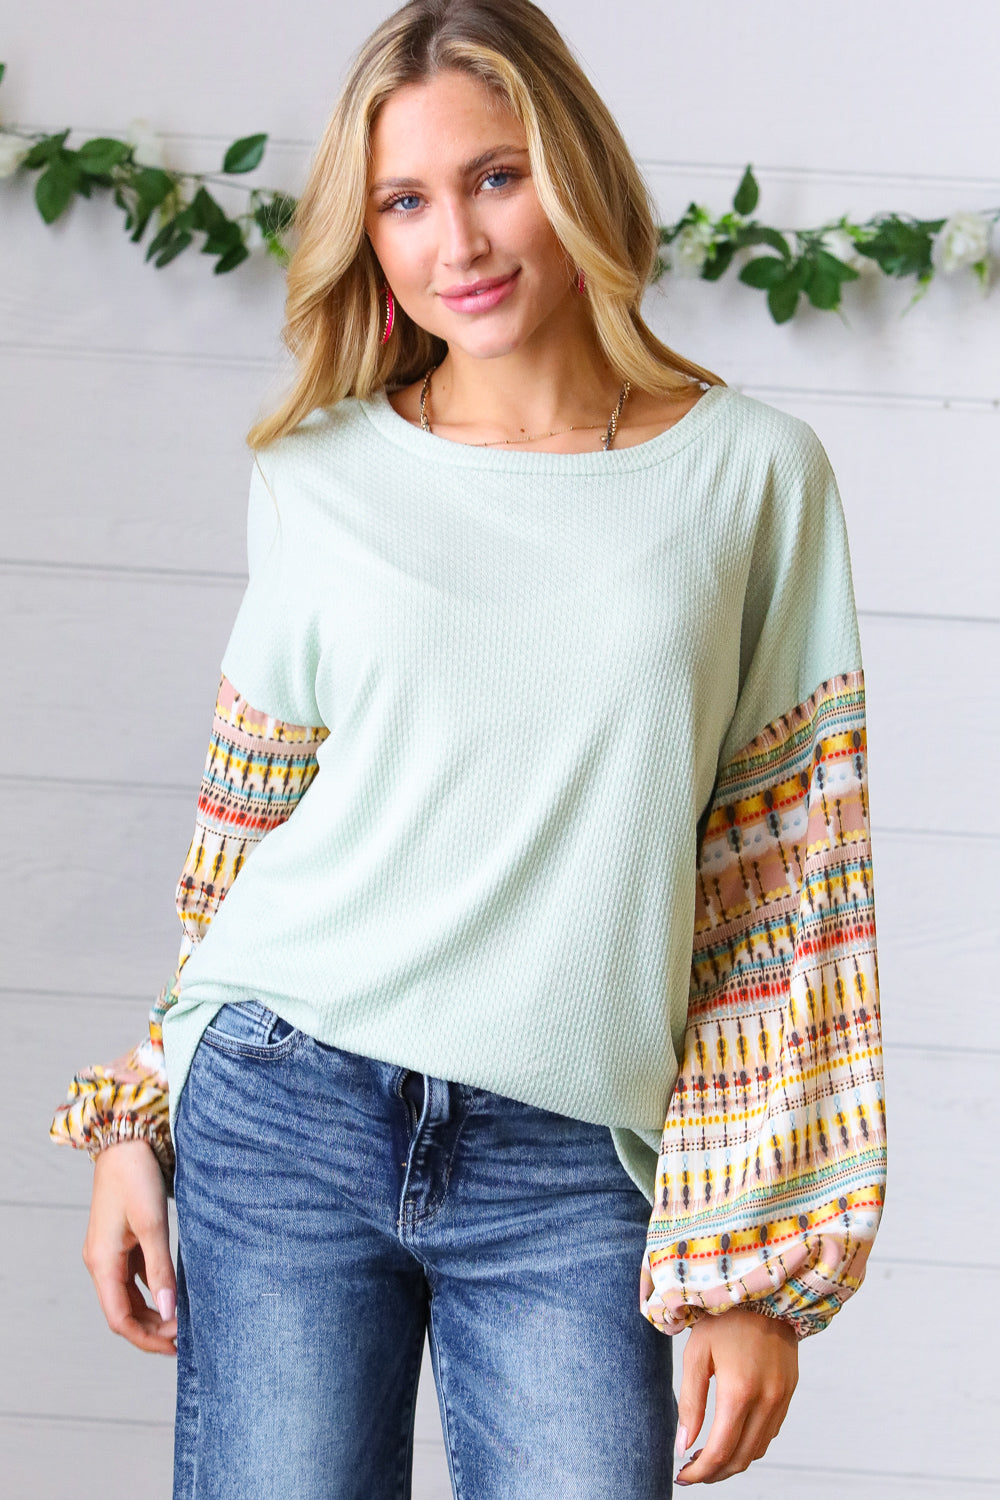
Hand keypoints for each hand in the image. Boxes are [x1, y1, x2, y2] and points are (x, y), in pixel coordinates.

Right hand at [82, 1139, 177, 1354]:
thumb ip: (161, 1269)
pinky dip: (150, 1291)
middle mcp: (100, 1262)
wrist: (125, 1142)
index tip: (176, 1345)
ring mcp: (109, 1252)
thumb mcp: (152, 1225)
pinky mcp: (120, 1241)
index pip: (119, 1319)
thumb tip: (171, 1310)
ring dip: (152, 1312)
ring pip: (127, 1297)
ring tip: (181, 1323)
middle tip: (184, 1338)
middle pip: (122, 1312)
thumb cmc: (136, 1178)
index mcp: (102, 1262)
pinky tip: (172, 1293)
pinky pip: (133, 1278)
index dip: (146, 1338)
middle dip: (151, 1329)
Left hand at [674, 1305, 797, 1484]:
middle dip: (715, 1472)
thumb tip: (683, 1446)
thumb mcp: (696, 1355)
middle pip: (741, 1458)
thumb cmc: (723, 1319)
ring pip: (758, 1449)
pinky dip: (751, 1443)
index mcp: (740, 1392)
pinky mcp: (790, 1391)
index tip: (681, 1476)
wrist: (763, 1291)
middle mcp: (767, 1400)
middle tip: (692, 1471)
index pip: (721, 1452)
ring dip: (734, 1460)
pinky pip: (771, 1431)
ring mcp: (783, 1397)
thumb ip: (691, 1403)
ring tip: (708, 1457)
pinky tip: (732, 1434)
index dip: (700, 1472)